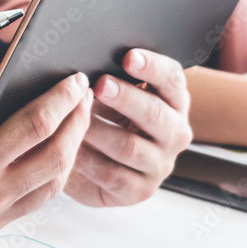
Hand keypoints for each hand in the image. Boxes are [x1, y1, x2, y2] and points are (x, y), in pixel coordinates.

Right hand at [0, 72, 93, 246]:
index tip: (75, 81)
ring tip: (74, 123)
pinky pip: (29, 203)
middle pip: (57, 160)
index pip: (36, 126)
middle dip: (77, 124)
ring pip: (50, 188)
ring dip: (69, 152)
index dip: (63, 100)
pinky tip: (49, 152)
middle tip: (84, 98)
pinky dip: (45, 176)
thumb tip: (27, 91)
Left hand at [65, 49, 192, 206]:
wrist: (93, 164)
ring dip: (99, 131)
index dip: (152, 67)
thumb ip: (110, 77)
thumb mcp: (112, 94)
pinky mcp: (140, 190)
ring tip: (76, 117)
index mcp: (174, 101)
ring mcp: (160, 164)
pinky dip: (88, 160)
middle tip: (100, 85)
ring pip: (130, 147)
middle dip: (126, 98)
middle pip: (154, 114)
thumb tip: (86, 64)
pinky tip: (71, 148)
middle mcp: (175, 133)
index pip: (172, 80)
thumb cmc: (104, 117)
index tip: (128, 57)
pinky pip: (113, 175)